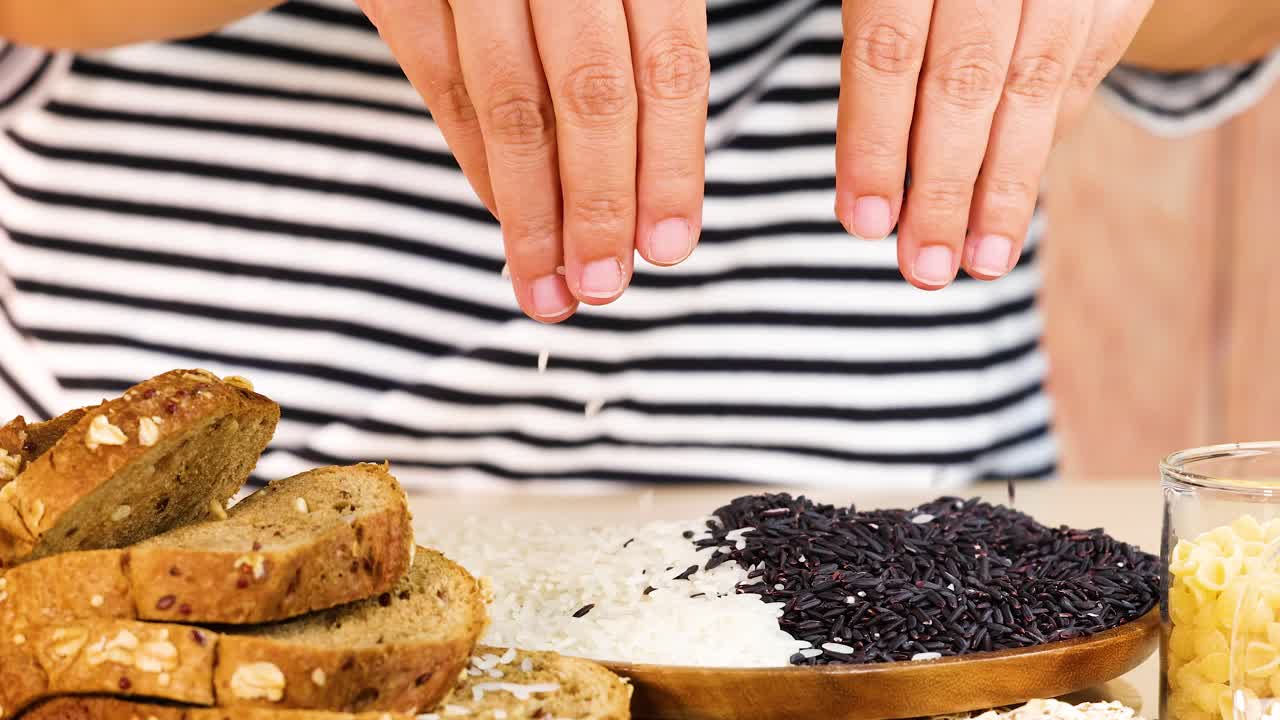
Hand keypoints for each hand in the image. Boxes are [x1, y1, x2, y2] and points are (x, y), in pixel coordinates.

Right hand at [357, 0, 710, 321]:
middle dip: (600, 205)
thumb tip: (657, 186)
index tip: (669, 248)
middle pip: (591, 91)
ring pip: (510, 99)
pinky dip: (478, 160)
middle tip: (604, 289)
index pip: (667, 62)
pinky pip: (441, 81)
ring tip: (548, 290)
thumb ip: (643, 36)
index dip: (671, 164)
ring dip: (531, 211)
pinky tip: (506, 217)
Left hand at [836, 0, 1152, 288]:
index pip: (889, 50)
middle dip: (943, 187)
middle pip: (967, 81)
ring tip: (978, 265)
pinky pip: (1079, 71)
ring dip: (1005, 187)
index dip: (876, 142)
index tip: (863, 223)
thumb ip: (872, 46)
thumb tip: (858, 175)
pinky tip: (1012, 201)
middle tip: (921, 271)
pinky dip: (1044, 140)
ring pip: (1033, 85)